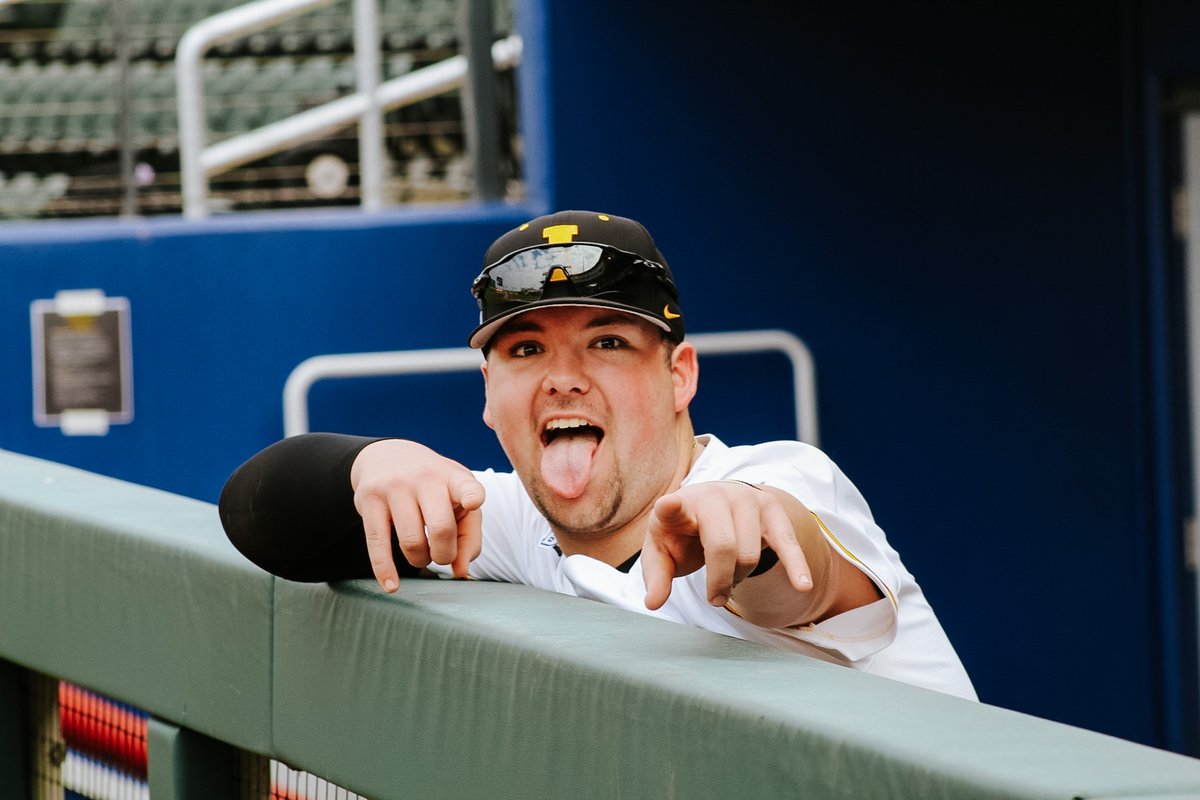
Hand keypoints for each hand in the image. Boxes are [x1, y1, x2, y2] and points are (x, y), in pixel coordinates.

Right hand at [351, 439, 484, 590]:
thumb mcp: (457, 498)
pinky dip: (385, 570)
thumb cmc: (433, 487)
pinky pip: (377, 543)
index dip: (471, 496)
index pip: (467, 486)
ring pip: (411, 542)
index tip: (472, 503)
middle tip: (440, 556)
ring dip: (419, 560)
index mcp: (454, 477)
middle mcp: (425, 478)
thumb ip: (468, 535)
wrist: (386, 456)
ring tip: (421, 555)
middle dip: (444, 555)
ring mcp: (395, 487)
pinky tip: (392, 586)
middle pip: (441, 528)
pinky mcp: (369, 501)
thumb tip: (460, 571)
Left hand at [641, 480, 811, 609]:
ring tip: (730, 580)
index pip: (672, 506)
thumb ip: (656, 577)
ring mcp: (745, 499)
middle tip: (714, 598)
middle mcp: (713, 496)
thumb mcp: (663, 552)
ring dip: (740, 577)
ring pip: (750, 554)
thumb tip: (652, 604)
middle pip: (723, 547)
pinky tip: (802, 585)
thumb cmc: (684, 533)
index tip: (668, 505)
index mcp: (679, 507)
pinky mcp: (772, 509)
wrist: (715, 504)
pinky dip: (795, 565)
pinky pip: (786, 542)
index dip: (670, 507)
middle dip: (719, 581)